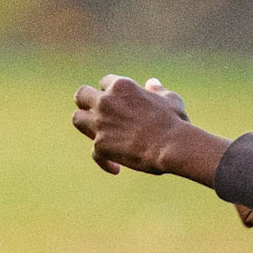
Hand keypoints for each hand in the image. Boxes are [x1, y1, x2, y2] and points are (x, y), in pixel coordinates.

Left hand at [72, 74, 189, 175]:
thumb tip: (152, 83)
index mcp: (121, 86)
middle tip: (97, 113)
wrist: (172, 145)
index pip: (105, 83)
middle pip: (81, 95)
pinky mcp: (100, 146)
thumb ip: (158, 90)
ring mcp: (100, 123)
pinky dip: (105, 161)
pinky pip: (95, 154)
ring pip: (77, 119)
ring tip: (99, 135)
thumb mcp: (170, 100)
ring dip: (86, 126)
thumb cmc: (174, 121)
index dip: (111, 93)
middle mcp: (105, 102)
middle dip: (87, 103)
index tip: (120, 103)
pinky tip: (116, 169)